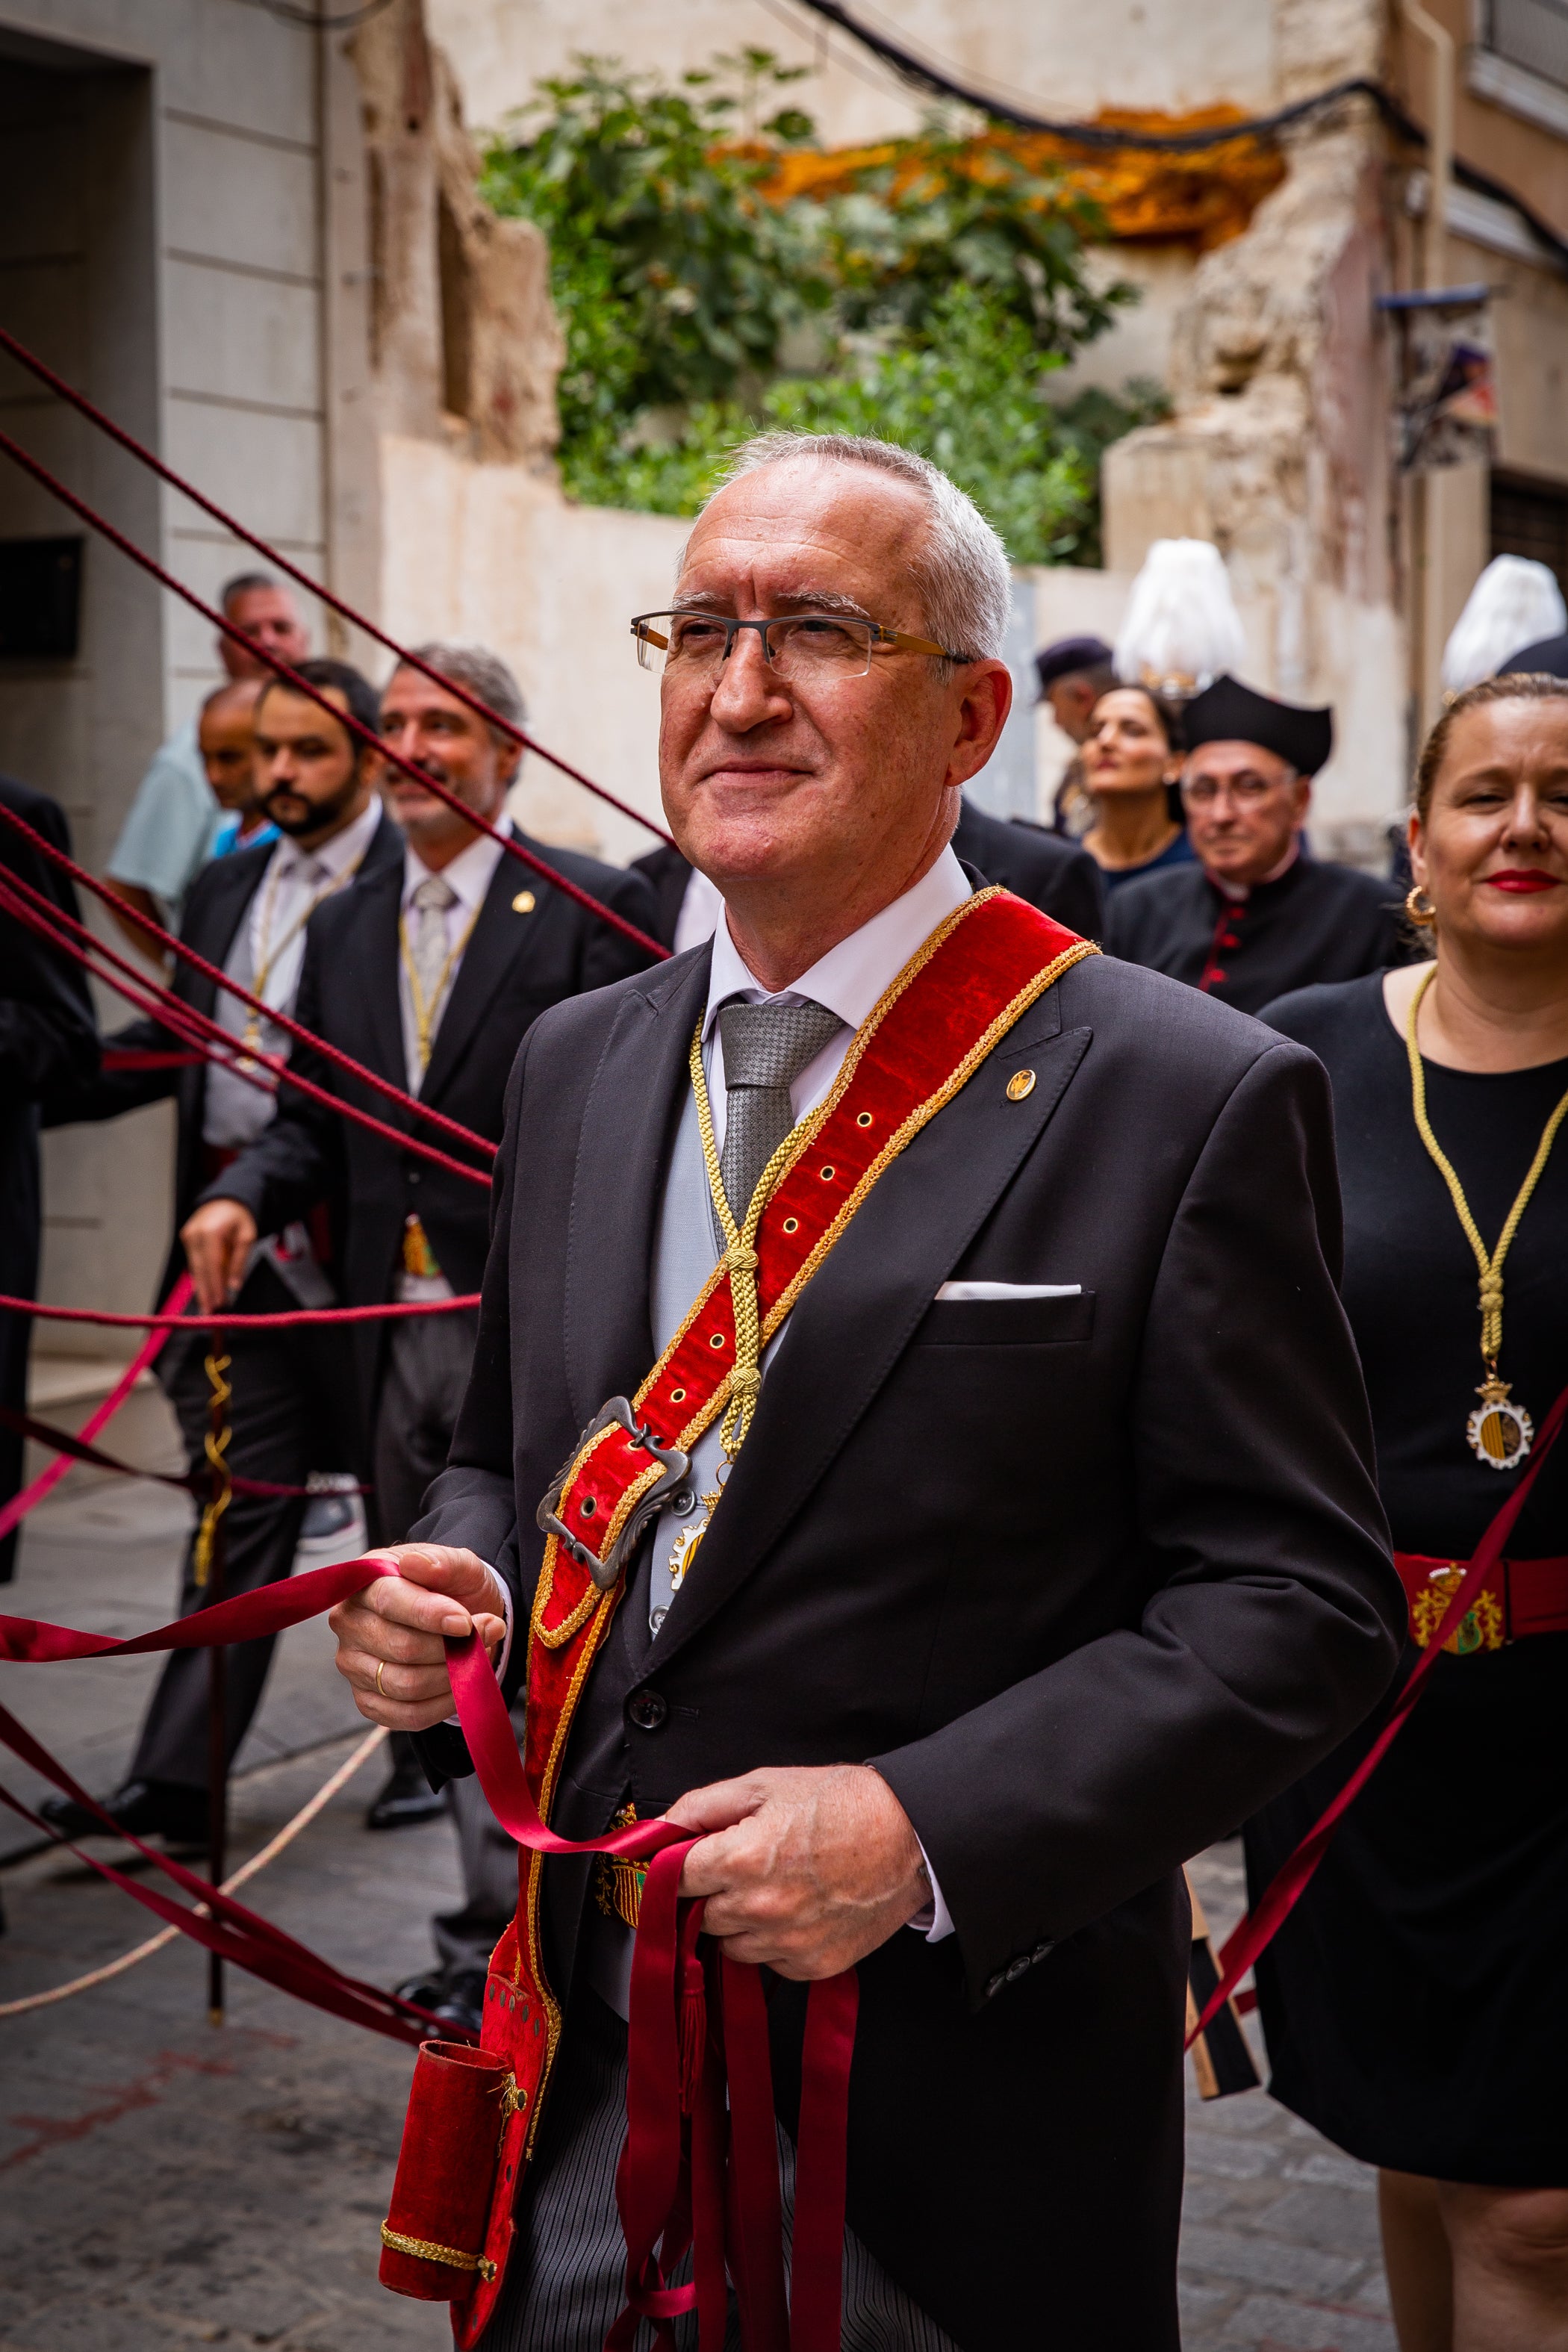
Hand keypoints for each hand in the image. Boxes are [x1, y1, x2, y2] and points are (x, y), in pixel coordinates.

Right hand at [181, 1197, 257, 1312]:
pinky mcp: (186, 1239)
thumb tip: (234, 1286)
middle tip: (209, 1314)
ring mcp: (187, 1236)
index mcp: (210, 1232)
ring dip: (202, 1287)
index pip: (212, 1266)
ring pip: (195, 1268)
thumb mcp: (247, 1237)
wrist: (227, 1198)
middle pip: (199, 1271)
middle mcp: (194, 1234)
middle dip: (205, 1293)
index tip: (220, 1304)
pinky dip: (201, 1276)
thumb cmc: (240, 1217)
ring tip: (209, 1307)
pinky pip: (194, 1262)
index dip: (215, 1287)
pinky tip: (206, 1290)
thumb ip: (240, 1262)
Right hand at [328, 1544, 507, 1730]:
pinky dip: (443, 1704)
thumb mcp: (460, 1565)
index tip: (465, 1623)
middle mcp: (349, 1624)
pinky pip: (407, 1714)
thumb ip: (442, 1563)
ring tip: (476, 1657)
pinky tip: (461, 1683)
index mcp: (365, 1582)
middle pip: (402, 1648)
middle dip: (452, 1647)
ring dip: (452, 1675)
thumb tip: (415, 1564)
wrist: (457, 1618)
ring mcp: (353, 1665)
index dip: (430, 1615)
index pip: (390, 1601)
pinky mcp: (367, 1700)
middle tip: (487, 1633)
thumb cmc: (453, 1588)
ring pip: (406, 1685)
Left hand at [668, 1764, 928, 1978]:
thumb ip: (702, 1806)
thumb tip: (659, 1828)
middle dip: (711, 1893)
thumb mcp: (765, 1784)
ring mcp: (786, 1943)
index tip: (686, 1863)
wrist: (910, 1835)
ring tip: (773, 1887)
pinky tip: (798, 1910)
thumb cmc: (841, 1803)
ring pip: (730, 1946)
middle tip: (740, 1867)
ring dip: (739, 1922)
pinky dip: (774, 1943)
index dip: (676, 1868)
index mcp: (740, 1859)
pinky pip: (769, 1963)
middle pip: (698, 1916)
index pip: (672, 1881)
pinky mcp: (812, 1966)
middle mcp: (758, 1909)